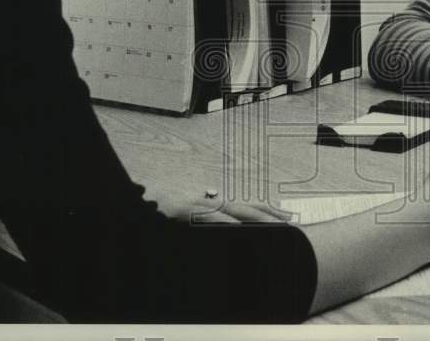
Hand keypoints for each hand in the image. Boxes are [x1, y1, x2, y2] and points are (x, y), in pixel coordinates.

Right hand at [155, 195, 293, 224]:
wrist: (137, 203)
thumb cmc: (163, 212)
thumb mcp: (190, 218)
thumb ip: (209, 222)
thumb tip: (229, 228)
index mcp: (213, 204)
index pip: (246, 207)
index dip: (267, 211)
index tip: (286, 218)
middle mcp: (210, 201)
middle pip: (247, 208)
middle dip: (271, 215)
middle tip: (292, 222)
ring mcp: (199, 205)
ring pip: (234, 211)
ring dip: (256, 218)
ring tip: (276, 226)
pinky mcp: (187, 212)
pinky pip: (210, 218)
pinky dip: (226, 222)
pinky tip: (239, 227)